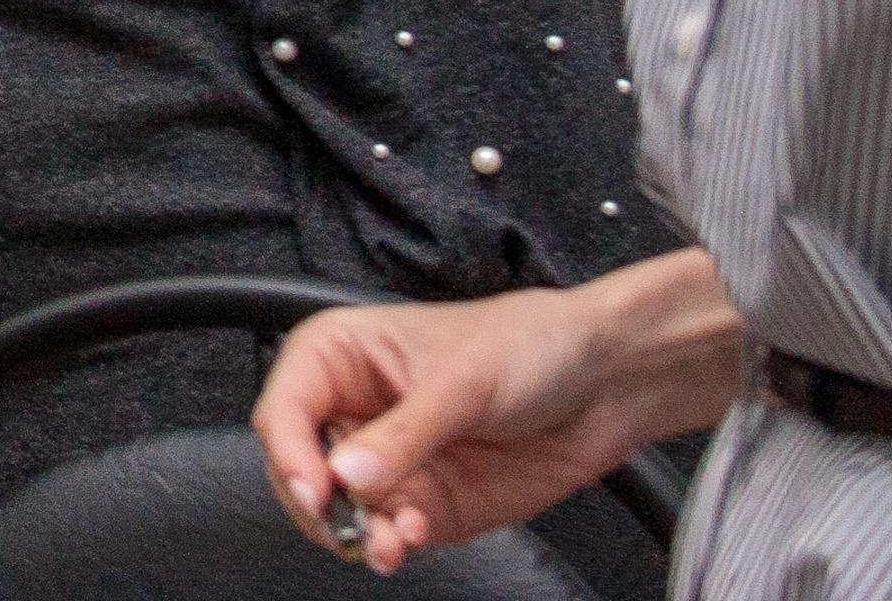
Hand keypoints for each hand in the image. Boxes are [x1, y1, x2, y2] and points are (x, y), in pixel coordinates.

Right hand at [251, 251, 742, 573]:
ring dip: (358, 535)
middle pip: (298, 470)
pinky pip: (385, 534)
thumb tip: (348, 477)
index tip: (317, 490)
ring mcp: (386, 461)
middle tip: (353, 528)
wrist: (606, 383)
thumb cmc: (529, 346)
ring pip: (338, 512)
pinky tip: (414, 537)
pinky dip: (393, 546)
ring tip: (391, 544)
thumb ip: (403, 434)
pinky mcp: (422, 502)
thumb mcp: (461, 383)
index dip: (290, 453)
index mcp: (338, 356)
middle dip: (321, 506)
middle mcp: (352, 410)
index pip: (285, 410)